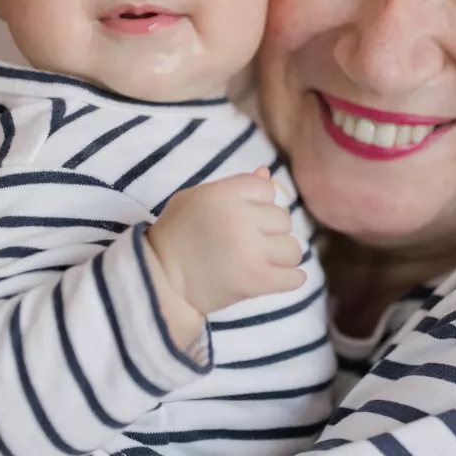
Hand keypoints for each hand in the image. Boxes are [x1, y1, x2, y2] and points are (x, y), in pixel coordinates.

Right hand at [147, 169, 304, 322]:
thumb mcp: (196, 198)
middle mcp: (240, 218)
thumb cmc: (176, 235)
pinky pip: (294, 278)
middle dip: (269, 232)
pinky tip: (278, 277)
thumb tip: (268, 174)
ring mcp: (251, 251)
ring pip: (293, 248)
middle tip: (249, 244)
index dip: (258, 205)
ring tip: (262, 261)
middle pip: (283, 219)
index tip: (244, 219)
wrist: (161, 279)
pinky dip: (290, 279)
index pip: (266, 190)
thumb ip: (234, 185)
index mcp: (224, 194)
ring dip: (281, 256)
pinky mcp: (256, 281)